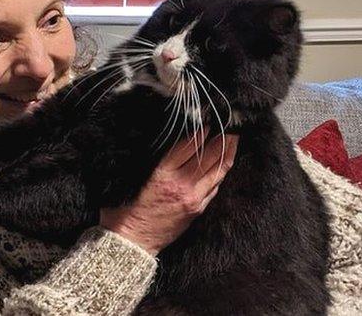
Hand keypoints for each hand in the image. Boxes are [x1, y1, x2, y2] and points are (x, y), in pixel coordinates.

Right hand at [100, 132, 238, 254]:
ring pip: (217, 172)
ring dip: (228, 154)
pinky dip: (220, 173)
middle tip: (231, 126)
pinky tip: (223, 164)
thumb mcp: (136, 177)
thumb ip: (156, 161)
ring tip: (233, 140)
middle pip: (209, 156)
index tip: (209, 121)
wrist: (133, 239)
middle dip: (222, 139)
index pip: (189, 146)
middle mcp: (182, 184)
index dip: (201, 131)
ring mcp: (193, 198)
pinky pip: (214, 188)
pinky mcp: (197, 209)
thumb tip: (174, 144)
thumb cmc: (127, 207)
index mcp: (163, 173)